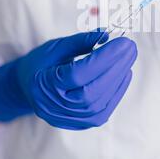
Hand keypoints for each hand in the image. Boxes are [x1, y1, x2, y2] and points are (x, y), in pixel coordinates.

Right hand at [0, 31, 137, 129]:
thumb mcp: (56, 47)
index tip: (122, 41)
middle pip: (91, 90)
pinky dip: (117, 90)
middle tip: (130, 47)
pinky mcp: (81, 123)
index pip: (78, 74)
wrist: (29, 89)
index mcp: (44, 85)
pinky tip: (125, 73)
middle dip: (115, 67)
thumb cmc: (41, 64)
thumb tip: (107, 35)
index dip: (103, 58)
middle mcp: (54, 107)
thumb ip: (80, 41)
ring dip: (119, 78)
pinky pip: (104, 109)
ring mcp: (68, 119)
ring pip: (100, 102)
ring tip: (129, 57)